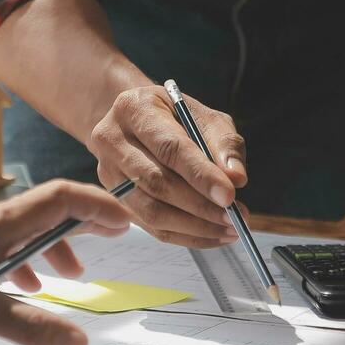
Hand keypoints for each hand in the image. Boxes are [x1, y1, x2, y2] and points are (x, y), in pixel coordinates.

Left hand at [0, 180, 132, 344]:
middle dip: (79, 225)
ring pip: (18, 229)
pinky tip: (17, 284)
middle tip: (110, 240)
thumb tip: (80, 342)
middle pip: (43, 211)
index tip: (126, 221)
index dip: (97, 205)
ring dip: (48, 246)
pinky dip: (18, 257)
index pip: (60, 198)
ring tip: (66, 276)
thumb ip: (27, 326)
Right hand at [88, 86, 246, 247]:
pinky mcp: (114, 198)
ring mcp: (108, 172)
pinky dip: (185, 235)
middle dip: (200, 206)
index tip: (229, 196)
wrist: (139, 123)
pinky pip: (150, 226)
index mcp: (134, 109)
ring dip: (194, 226)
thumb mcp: (204, 117)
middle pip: (156, 182)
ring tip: (228, 229)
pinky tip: (212, 234)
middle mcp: (111, 140)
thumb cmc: (175, 118)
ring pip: (151, 211)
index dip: (200, 175)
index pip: (169, 147)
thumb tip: (236, 179)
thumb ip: (224, 144)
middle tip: (234, 218)